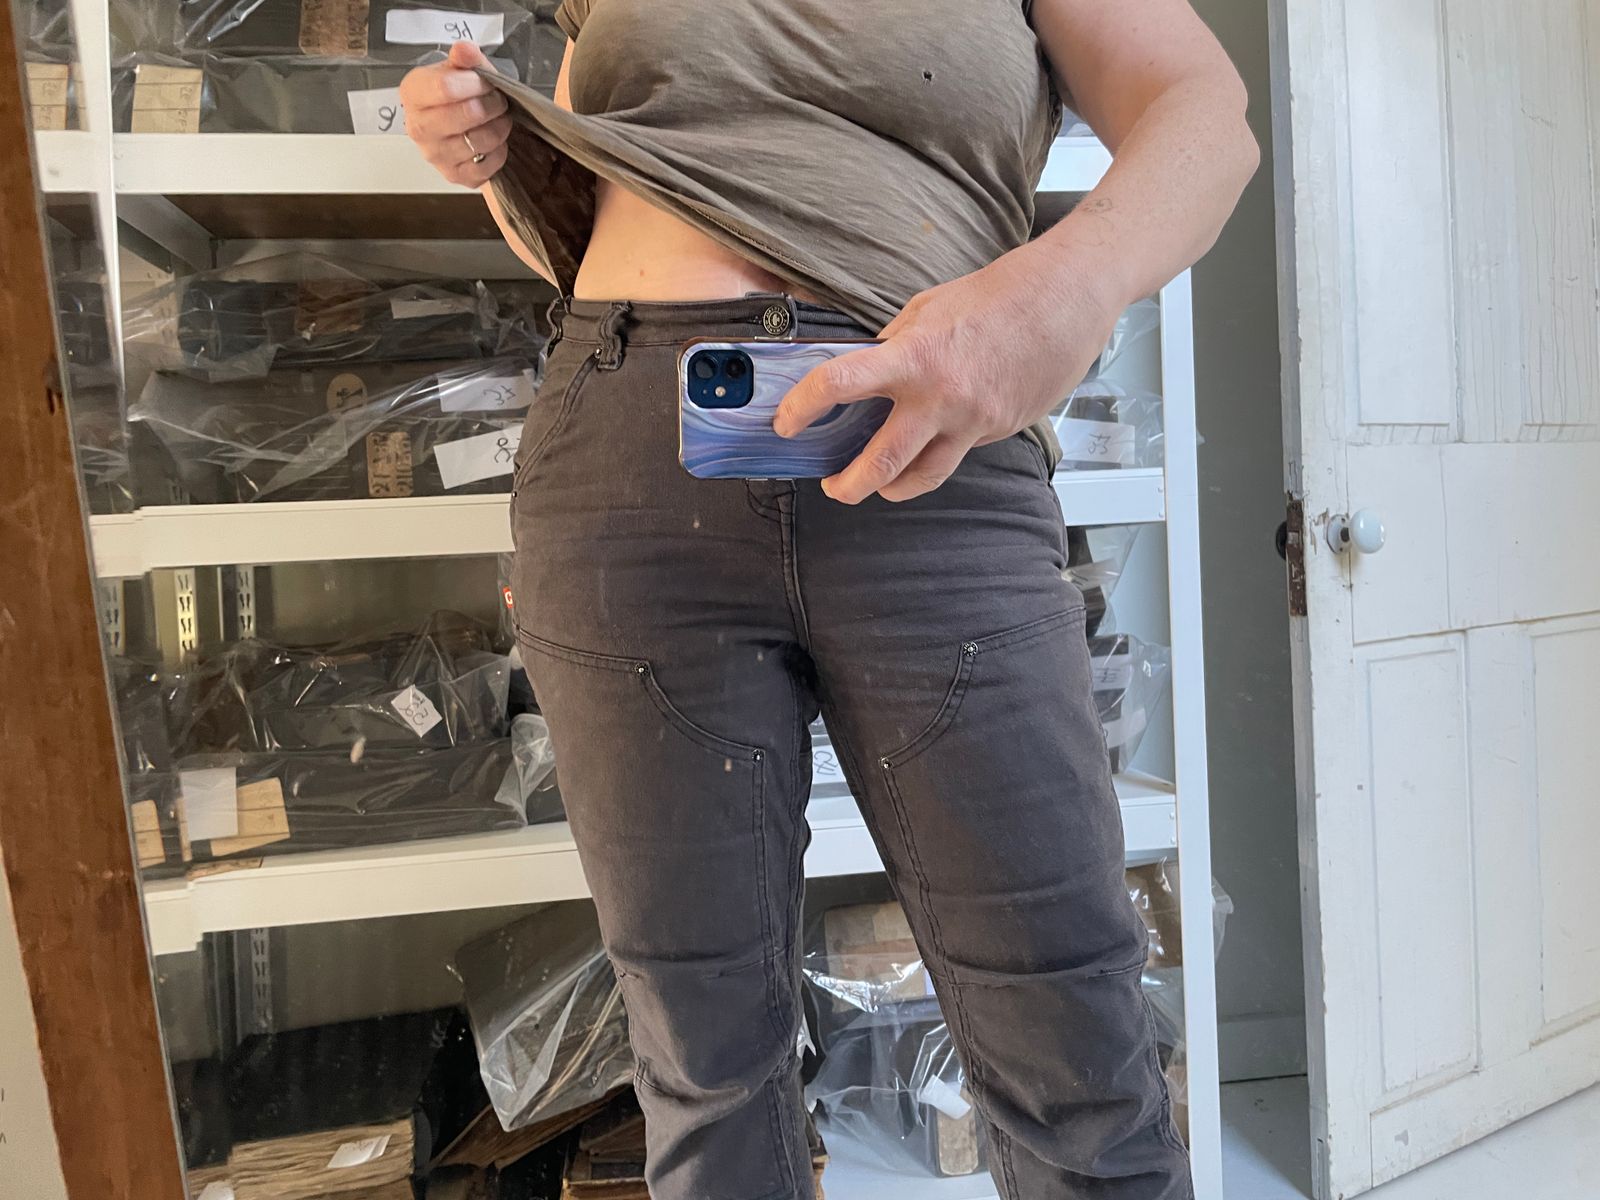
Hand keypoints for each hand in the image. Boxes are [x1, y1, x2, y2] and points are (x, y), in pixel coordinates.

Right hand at [399, 41, 511, 187]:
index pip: (446, 87)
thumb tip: (465, 50)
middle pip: (466, 115)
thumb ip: (464, 57)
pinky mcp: (454, 175)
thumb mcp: (461, 69)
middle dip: (491, 104)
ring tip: (498, 118)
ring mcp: (435, 155)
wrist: (459, 122)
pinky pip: (487, 165)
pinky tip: (494, 141)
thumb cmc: (458, 95)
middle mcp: (418, 127)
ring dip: (498, 127)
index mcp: (414, 93)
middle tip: (497, 100)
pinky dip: (498, 151)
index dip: (476, 83)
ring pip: (480, 140)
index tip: (486, 81)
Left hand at [773, 246, 1123, 502]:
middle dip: (848, 485)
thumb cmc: (998, 295)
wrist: (1066, 301)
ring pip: (921, 477)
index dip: (804, 407)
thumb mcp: (928, 308)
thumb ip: (892, 344)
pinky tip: (929, 445)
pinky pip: (956, 454)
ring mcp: (971, 420)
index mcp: (914, 356)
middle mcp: (940, 396)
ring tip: (874, 485)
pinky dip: (935, 457)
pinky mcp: (996, 430)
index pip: (841, 384)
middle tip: (832, 486)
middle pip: (881, 462)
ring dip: (890, 488)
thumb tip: (861, 371)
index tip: (786, 422)